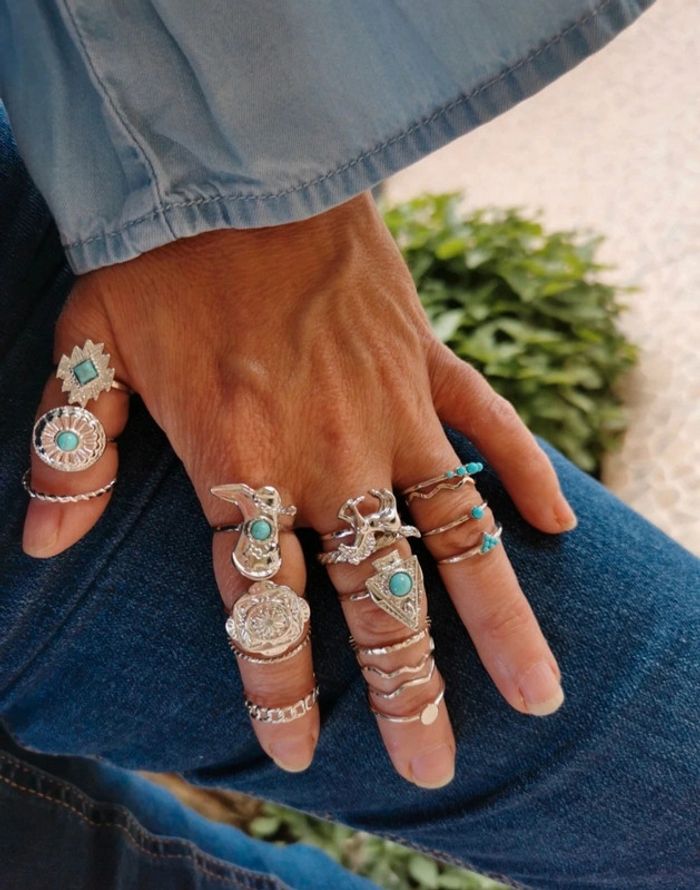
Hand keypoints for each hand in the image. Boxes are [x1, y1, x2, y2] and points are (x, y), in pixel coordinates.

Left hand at [23, 193, 575, 787]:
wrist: (241, 159)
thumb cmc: (160, 256)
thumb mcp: (89, 347)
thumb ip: (72, 451)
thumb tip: (43, 544)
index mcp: (242, 460)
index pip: (263, 603)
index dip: (276, 685)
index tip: (301, 752)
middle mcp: (329, 453)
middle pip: (374, 595)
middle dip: (406, 689)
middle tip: (434, 767)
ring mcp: (392, 409)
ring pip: (456, 534)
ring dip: (496, 618)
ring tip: (538, 692)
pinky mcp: (428, 362)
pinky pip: (491, 428)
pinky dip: (525, 477)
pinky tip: (557, 530)